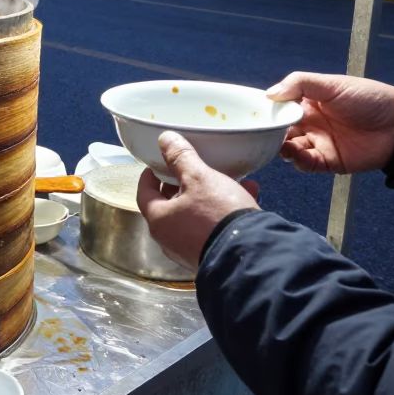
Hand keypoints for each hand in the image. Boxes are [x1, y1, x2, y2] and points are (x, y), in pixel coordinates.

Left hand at [137, 132, 260, 270]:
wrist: (249, 255)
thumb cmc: (217, 214)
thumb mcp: (199, 178)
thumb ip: (181, 158)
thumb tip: (165, 139)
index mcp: (159, 219)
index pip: (144, 192)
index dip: (150, 175)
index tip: (158, 163)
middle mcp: (170, 239)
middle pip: (170, 204)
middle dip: (183, 184)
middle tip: (192, 169)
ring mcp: (190, 250)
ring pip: (195, 214)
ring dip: (209, 195)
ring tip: (228, 179)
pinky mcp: (211, 254)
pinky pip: (213, 227)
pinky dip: (224, 211)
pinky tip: (249, 194)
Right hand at [267, 72, 393, 174]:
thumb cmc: (368, 98)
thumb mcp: (332, 84)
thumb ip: (300, 84)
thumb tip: (269, 94)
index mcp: (309, 103)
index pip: (280, 108)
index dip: (267, 111)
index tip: (253, 114)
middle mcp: (310, 123)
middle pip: (281, 131)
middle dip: (270, 133)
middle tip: (263, 133)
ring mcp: (318, 143)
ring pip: (289, 149)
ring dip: (282, 148)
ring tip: (282, 144)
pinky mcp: (328, 162)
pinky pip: (306, 164)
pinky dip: (299, 161)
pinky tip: (298, 154)